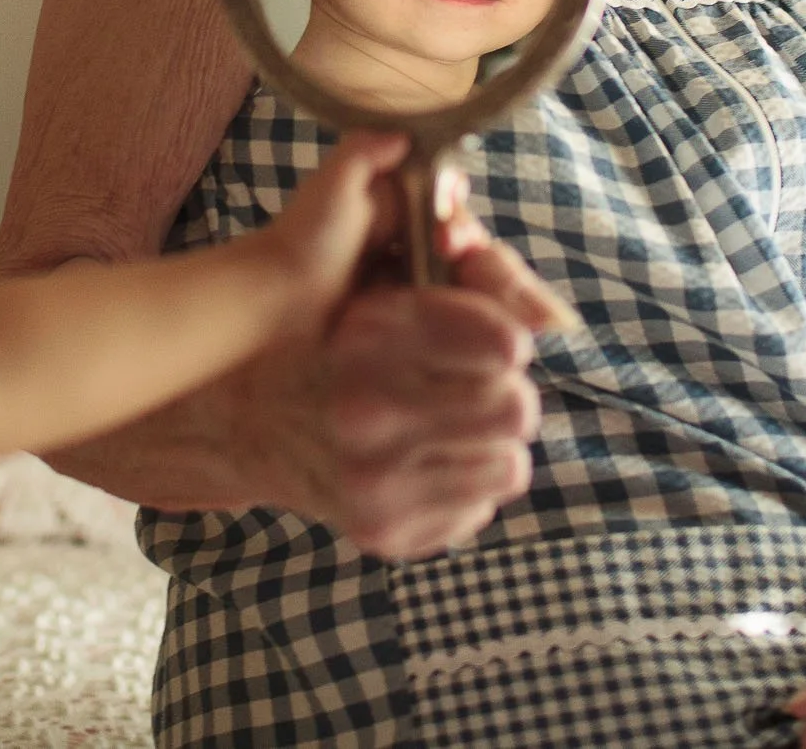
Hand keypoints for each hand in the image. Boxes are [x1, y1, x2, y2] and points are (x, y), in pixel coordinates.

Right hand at [239, 158, 565, 558]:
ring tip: (450, 427)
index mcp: (368, 334)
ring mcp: (372, 479)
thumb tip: (556, 320)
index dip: (509, 338)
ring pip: (510, 465)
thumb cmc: (340, 339)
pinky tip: (424, 464)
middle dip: (507, 392)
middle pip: (516, 407)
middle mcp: (366, 411)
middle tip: (480, 387)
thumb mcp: (388, 284)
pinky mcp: (385, 532)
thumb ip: (475, 274)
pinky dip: (464, 486)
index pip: (503, 342)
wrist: (250, 420)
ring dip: (490, 444)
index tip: (499, 344)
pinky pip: (481, 510)